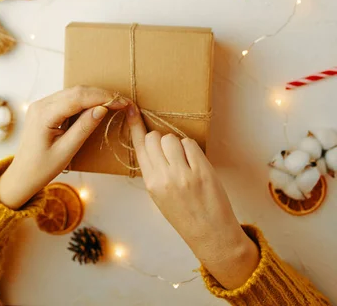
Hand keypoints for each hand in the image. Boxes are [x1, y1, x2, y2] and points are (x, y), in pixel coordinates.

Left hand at [0, 87, 126, 208]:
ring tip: (114, 104)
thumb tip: (102, 109)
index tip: (122, 102)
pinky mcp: (45, 108)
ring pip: (73, 92)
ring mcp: (41, 104)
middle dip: (101, 95)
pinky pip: (68, 99)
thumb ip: (84, 127)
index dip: (103, 97)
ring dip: (94, 96)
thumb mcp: (66, 151)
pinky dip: (85, 101)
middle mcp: (41, 104)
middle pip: (76, 91)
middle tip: (122, 102)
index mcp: (44, 114)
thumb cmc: (41, 169)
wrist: (21, 176)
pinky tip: (97, 107)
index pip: (78, 98)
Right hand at [127, 104, 259, 289]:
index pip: (139, 147)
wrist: (210, 234)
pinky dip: (191, 149)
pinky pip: (190, 143)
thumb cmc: (184, 214)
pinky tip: (195, 163)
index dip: (135, 126)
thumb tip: (153, 143)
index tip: (131, 108)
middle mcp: (164, 176)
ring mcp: (183, 173)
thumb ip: (154, 170)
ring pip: (171, 138)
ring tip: (184, 161)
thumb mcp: (160, 195)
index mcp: (151, 183)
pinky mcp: (201, 170)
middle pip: (155, 137)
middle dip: (162, 140)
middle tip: (172, 154)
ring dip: (177, 144)